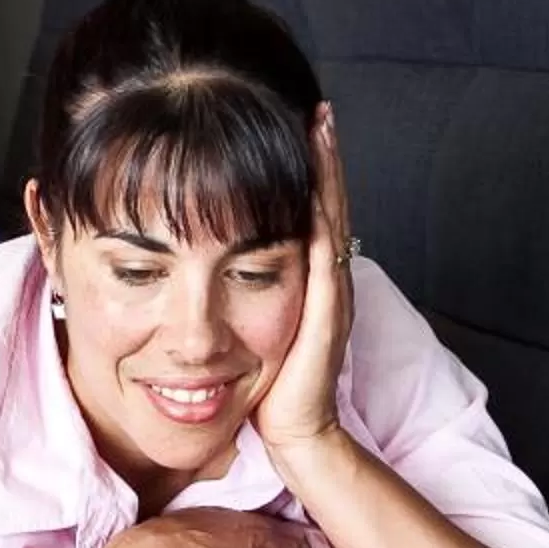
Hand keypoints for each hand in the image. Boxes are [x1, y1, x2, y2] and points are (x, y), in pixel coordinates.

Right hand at [122, 509, 358, 547]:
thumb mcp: (182, 533)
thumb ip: (196, 535)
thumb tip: (184, 544)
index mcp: (239, 517)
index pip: (281, 515)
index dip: (301, 518)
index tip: (316, 516)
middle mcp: (265, 529)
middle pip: (309, 525)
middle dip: (332, 525)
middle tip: (355, 524)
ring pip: (324, 547)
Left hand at [253, 101, 354, 455]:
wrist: (298, 435)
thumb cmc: (270, 387)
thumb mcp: (254, 327)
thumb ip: (244, 293)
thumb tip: (215, 265)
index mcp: (312, 280)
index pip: (314, 212)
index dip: (311, 171)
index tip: (302, 128)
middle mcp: (329, 280)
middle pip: (331, 204)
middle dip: (325, 157)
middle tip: (319, 112)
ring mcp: (333, 294)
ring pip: (333, 219)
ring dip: (328, 174)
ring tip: (321, 131)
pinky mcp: (327, 313)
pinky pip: (327, 255)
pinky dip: (322, 218)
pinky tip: (313, 189)